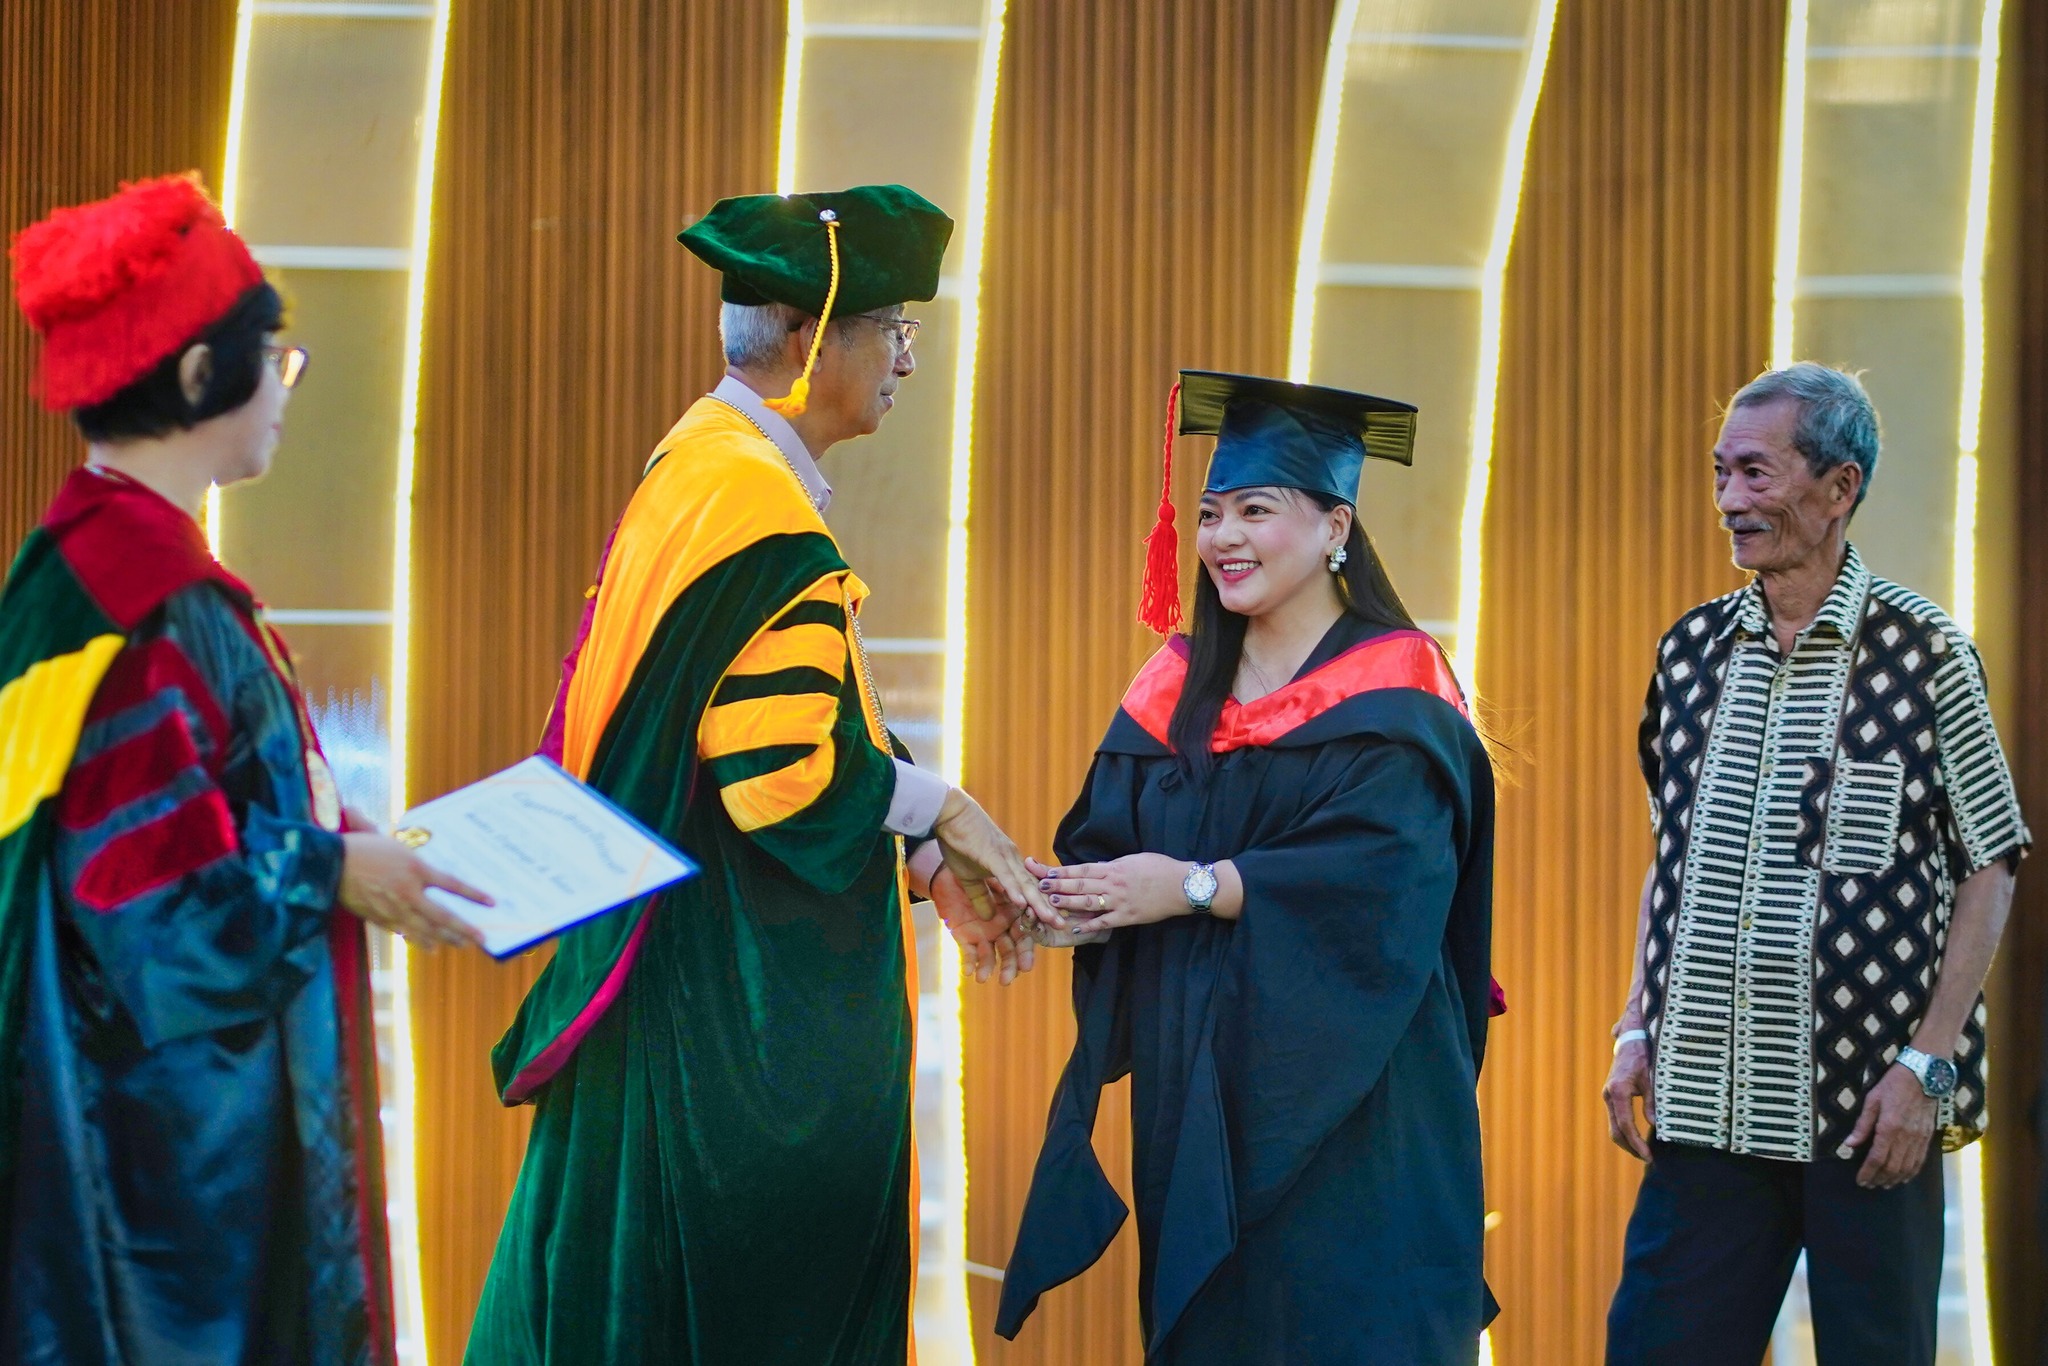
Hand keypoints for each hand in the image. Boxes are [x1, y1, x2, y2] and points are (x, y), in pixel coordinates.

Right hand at [338, 833, 490, 949]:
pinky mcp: (380, 918)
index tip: (491, 903)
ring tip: (462, 945)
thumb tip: (377, 814)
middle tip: (482, 939)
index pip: (452, 885)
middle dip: (464, 928)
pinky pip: (405, 932)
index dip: (473, 895)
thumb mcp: (378, 836)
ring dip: (446, 938)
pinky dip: (419, 939)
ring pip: (426, 929)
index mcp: (415, 868)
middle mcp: (409, 891)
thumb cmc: (353, 846)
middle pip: (443, 915)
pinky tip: (431, 946)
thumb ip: (387, 832)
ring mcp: (395, 907)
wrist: (327, 866)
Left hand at [931, 866, 1034, 984]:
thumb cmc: (972, 856)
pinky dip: (968, 962)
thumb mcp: (989, 868)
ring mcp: (982, 930)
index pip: (1026, 927)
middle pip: (1011, 946)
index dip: (1031, 939)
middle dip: (1015, 960)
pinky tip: (968, 972)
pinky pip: (967, 951)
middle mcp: (1000, 923)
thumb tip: (1020, 902)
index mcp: (1013, 908)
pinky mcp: (963, 934)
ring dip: (988, 966)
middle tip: (1022, 970)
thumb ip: (1004, 886)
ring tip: (984, 978)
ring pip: (990, 953)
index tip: (1039, 952)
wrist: (945, 865)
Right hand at [932, 788, 1060, 927]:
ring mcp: (1004, 856)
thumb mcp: (969, 876)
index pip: (1029, 889)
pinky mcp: (991, 854)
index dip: (1041, 906)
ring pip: (1024, 883)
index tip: (1054, 922)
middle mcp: (1013, 860)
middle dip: (1048, 908)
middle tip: (1063, 925)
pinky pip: (1005, 875)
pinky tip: (1022, 903)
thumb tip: (988, 918)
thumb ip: (980, 897)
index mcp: (1010, 865)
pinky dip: (1014, 889)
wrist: (950, 813)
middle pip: (1033, 888)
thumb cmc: (960, 841)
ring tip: (1052, 919)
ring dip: (1038, 903)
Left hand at [1031, 853, 1190, 930]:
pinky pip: (1105, 922)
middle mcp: (1113, 883)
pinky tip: (1075, 928)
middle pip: (1080, 884)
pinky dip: (1089, 926)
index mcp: (1114, 868)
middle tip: (1039, 886)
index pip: (1082, 869)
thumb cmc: (1160, 868)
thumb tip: (1099, 867)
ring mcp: (1120, 901)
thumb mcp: (1135, 859)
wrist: (1183, 885)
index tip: (1046, 871)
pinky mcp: (1128, 917)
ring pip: (1088, 902)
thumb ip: (1115, 866)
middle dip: (1058, 885)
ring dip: (1068, 903)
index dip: (1062, 871)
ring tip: (1050, 903)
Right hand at [1603, 1037, 1654, 1160]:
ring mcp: (1608, 1096)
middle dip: (1631, 1147)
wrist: (1630, 1041)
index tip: (1648, 1155)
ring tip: (1644, 1153)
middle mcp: (1609, 1095)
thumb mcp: (1651, 1079)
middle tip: (1648, 1158)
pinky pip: (1616, 1120)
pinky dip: (1625, 1132)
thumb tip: (1655, 1125)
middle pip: (1616, 1131)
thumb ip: (1652, 1102)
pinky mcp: (1611, 1097)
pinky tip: (1638, 1138)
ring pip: (1614, 1127)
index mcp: (1618, 1091)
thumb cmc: (1642, 1057)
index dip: (1637, 1142)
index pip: (1626, 1125)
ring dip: (1627, 1142)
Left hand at [1848, 1063, 1937, 1188]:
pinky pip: (1920, 1161)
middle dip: (1879, 1179)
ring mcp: (1919, 1139)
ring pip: (1907, 1168)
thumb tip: (1850, 1144)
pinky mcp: (1928, 1138)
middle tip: (1869, 1185)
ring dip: (1895, 1180)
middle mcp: (1905, 1137)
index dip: (1867, 1172)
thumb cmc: (1893, 1085)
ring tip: (1884, 1185)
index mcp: (1888, 1128)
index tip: (1860, 1181)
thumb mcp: (1872, 1100)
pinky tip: (1904, 1177)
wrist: (1923, 1077)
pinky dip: (1911, 1173)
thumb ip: (1862, 1125)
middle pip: (1892, 1167)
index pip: (1876, 1158)